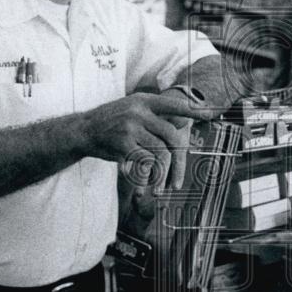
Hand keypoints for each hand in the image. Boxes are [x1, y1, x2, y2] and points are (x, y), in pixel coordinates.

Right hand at [82, 92, 212, 189]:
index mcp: (144, 101)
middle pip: (172, 137)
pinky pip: (144, 162)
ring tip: (160, 189)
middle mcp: (140, 111)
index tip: (209, 115)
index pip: (173, 105)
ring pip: (160, 153)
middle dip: (179, 163)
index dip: (192, 111)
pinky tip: (143, 188)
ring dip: (163, 175)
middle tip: (177, 183)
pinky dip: (145, 178)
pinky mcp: (122, 142)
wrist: (83, 130)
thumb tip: (184, 127)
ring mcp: (131, 126)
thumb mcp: (132, 110)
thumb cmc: (112, 123)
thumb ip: (154, 118)